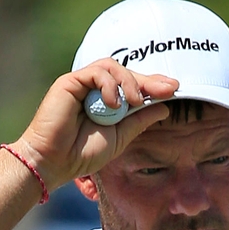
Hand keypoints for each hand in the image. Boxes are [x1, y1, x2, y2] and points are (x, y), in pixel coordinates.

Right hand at [14, 58, 178, 191]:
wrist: (53, 162)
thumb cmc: (82, 153)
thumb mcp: (120, 136)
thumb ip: (139, 120)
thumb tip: (165, 107)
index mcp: (106, 101)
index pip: (132, 85)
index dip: (153, 85)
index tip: (174, 89)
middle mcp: (93, 90)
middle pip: (125, 72)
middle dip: (149, 80)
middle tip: (168, 89)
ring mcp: (81, 84)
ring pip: (112, 67)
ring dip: (129, 83)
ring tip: (135, 102)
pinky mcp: (70, 82)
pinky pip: (96, 72)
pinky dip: (109, 85)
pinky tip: (114, 104)